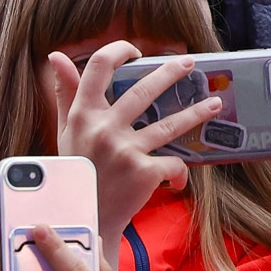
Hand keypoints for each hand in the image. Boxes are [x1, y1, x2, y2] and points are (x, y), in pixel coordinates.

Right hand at [46, 41, 199, 249]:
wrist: (82, 220)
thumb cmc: (76, 172)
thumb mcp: (65, 132)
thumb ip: (65, 93)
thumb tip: (56, 57)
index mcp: (83, 115)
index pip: (98, 67)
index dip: (119, 51)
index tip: (135, 52)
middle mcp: (104, 129)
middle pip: (144, 89)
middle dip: (171, 72)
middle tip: (190, 64)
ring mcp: (125, 150)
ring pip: (171, 124)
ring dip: (197, 112)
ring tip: (214, 104)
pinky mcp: (144, 172)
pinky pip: (173, 163)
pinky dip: (178, 173)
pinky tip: (176, 179)